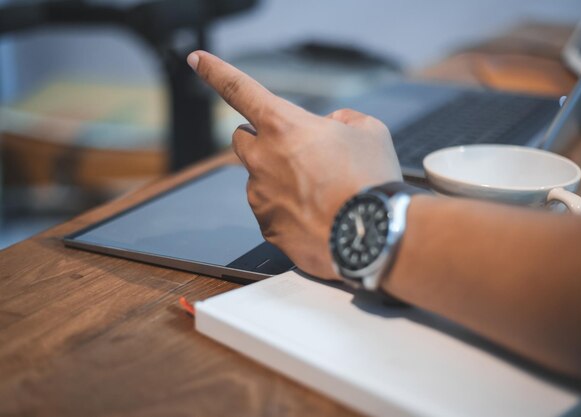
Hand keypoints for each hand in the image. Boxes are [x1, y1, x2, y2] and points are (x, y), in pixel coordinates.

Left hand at [188, 51, 401, 278]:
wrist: (374, 236)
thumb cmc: (372, 180)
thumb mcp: (370, 131)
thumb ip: (343, 119)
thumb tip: (331, 127)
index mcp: (283, 126)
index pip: (239, 89)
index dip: (215, 70)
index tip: (196, 59)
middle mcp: (262, 159)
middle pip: (241, 138)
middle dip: (261, 139)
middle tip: (294, 151)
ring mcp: (260, 196)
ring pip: (258, 178)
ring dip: (278, 178)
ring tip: (319, 192)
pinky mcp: (267, 227)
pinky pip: (269, 211)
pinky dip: (286, 209)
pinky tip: (315, 215)